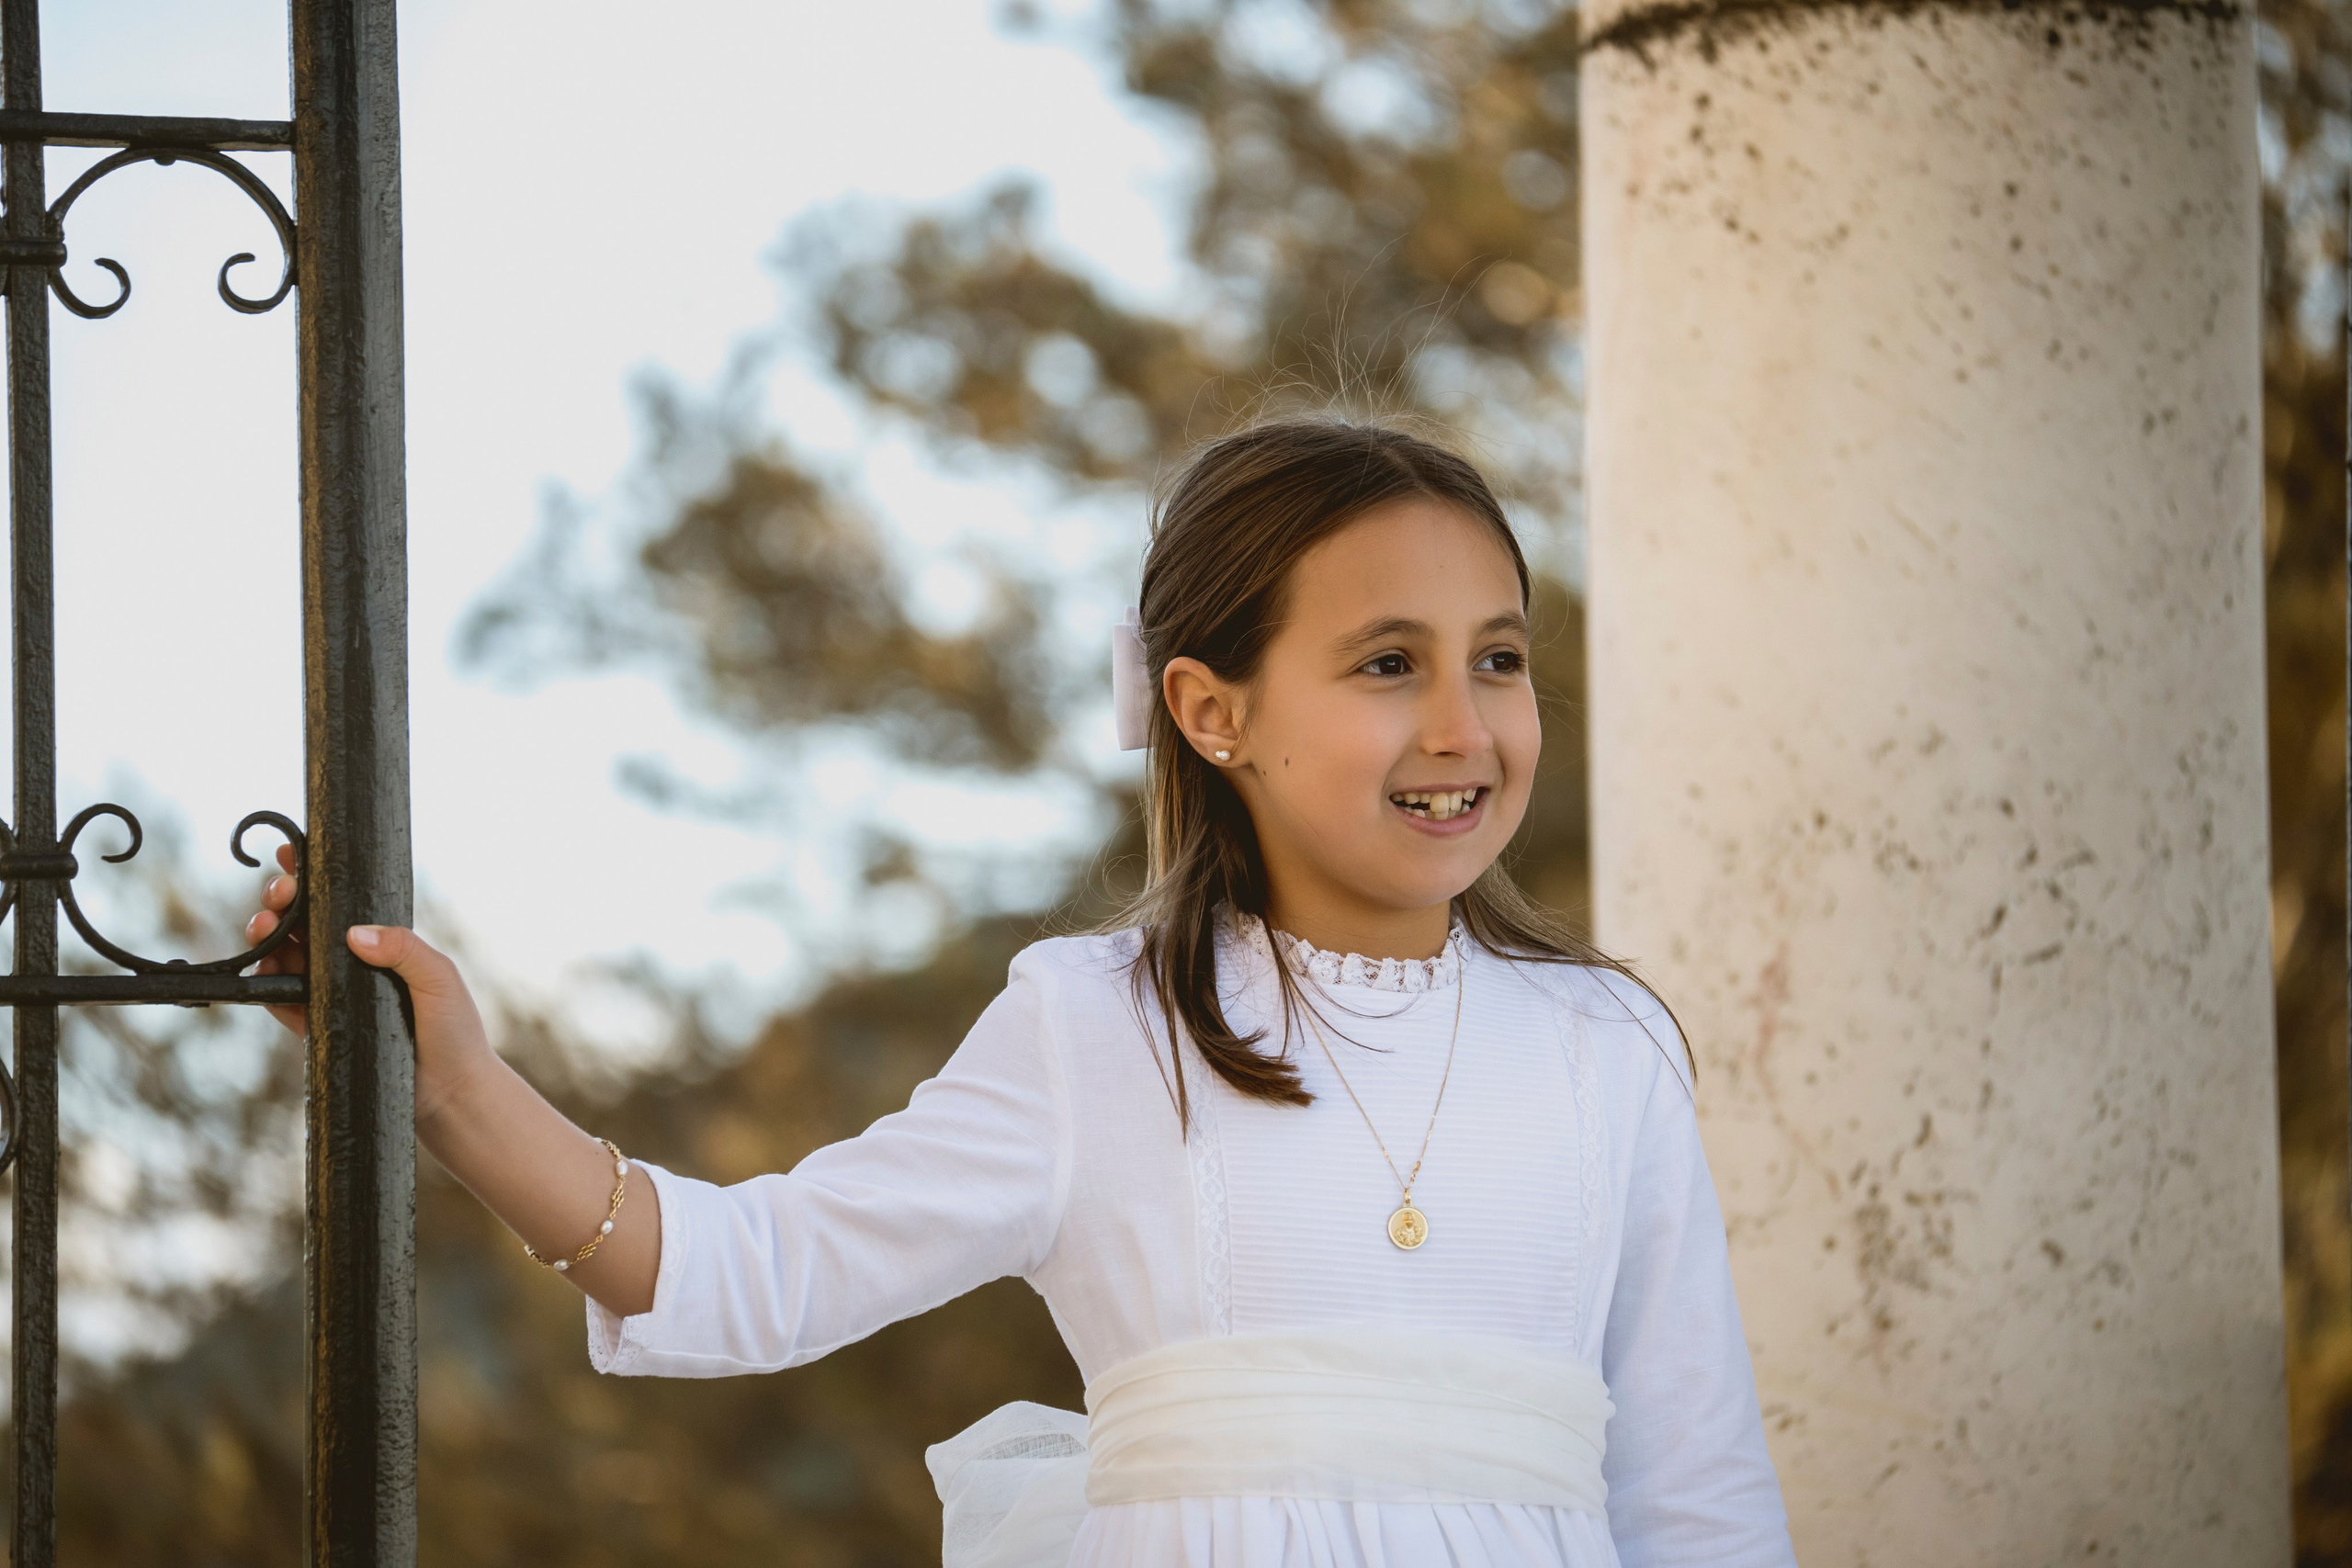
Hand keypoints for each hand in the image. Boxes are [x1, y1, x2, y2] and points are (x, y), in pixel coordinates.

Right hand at [245, 846, 496, 1128]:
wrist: (450, 1096)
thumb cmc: (455, 1033)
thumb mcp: (438, 979)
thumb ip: (404, 949)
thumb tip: (354, 932)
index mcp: (381, 945)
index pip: (340, 905)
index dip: (312, 878)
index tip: (292, 855)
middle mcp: (351, 966)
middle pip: (304, 924)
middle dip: (283, 901)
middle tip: (278, 894)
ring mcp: (331, 996)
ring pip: (285, 958)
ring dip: (267, 937)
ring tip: (263, 927)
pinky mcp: (316, 1029)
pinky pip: (281, 1002)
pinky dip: (265, 984)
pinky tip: (262, 967)